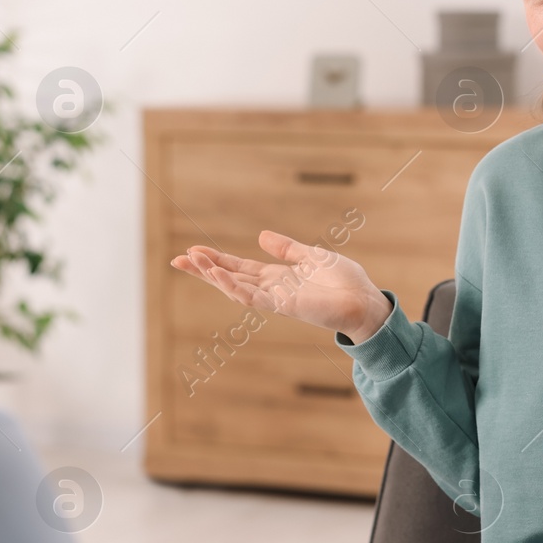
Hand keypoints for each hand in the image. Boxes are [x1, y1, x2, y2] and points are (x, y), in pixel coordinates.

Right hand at [170, 230, 393, 341]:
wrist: (365, 301)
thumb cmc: (345, 282)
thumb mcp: (313, 256)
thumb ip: (287, 248)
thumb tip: (260, 236)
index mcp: (277, 277)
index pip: (239, 268)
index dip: (216, 260)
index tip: (192, 251)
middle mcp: (272, 289)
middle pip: (230, 278)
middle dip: (204, 270)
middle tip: (176, 259)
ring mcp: (276, 299)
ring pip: (236, 288)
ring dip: (214, 276)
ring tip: (192, 261)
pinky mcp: (285, 306)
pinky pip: (254, 298)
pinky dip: (235, 288)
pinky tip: (219, 277)